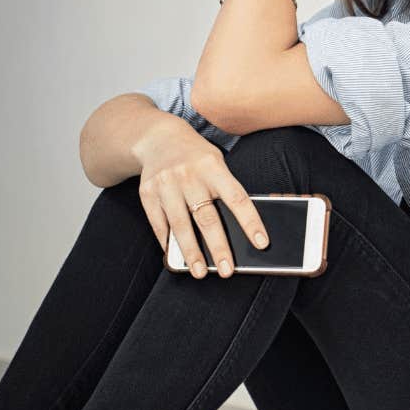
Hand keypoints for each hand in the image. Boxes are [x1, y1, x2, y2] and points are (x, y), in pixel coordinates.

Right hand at [133, 123, 267, 279]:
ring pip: (180, 225)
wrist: (158, 138)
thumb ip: (225, 191)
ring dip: (191, 252)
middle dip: (218, 247)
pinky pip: (158, 224)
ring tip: (200, 272)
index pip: (237, 198)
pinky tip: (176, 257)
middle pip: (206, 218)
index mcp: (213, 167)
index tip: (262, 244)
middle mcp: (189, 176)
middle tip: (227, 270)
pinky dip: (168, 243)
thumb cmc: (196, 157)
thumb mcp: (216, 163)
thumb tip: (239, 230)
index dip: (251, 222)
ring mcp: (166, 184)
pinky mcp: (147, 193)